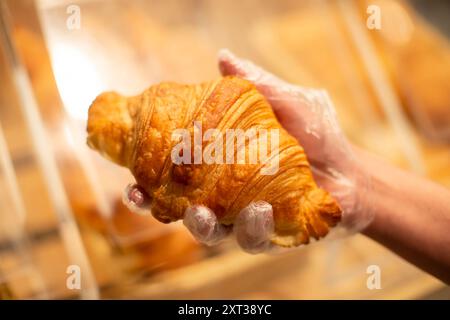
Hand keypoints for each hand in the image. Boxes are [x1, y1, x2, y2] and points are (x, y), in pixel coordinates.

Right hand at [122, 49, 371, 253]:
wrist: (352, 171)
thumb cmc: (316, 136)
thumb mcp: (287, 104)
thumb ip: (256, 85)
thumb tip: (223, 57)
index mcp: (219, 169)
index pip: (176, 178)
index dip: (148, 183)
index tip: (129, 181)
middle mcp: (226, 197)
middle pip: (182, 210)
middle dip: (161, 211)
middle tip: (150, 201)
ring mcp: (246, 218)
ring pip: (213, 232)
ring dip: (202, 226)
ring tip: (205, 213)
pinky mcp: (271, 236)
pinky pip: (254, 240)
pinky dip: (253, 227)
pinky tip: (260, 211)